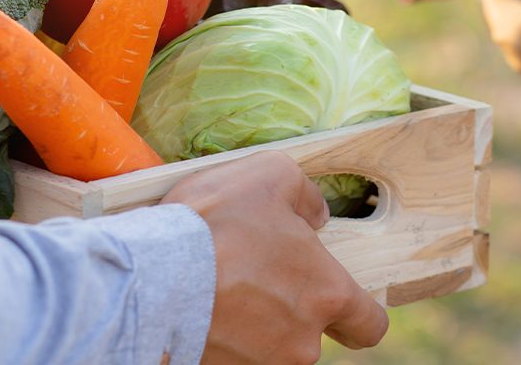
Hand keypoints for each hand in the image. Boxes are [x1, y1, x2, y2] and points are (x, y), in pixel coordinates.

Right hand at [162, 151, 388, 364]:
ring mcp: (262, 363)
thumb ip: (306, 195)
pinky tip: (205, 300)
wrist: (151, 275)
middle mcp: (302, 340)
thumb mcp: (272, 174)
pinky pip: (238, 351)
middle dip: (294, 303)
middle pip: (314, 329)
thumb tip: (316, 215)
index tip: (342, 298)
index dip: (360, 311)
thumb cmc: (218, 221)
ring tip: (223, 279)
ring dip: (258, 316)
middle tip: (260, 271)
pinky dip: (228, 330)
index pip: (369, 325)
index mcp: (326, 292)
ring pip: (274, 341)